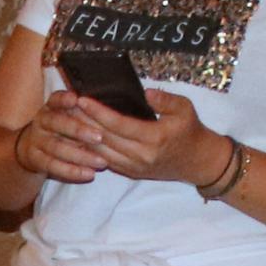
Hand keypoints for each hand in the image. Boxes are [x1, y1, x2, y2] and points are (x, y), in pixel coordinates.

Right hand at [13, 109, 105, 184]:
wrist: (31, 148)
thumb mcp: (67, 116)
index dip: (63, 100)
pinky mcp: (35, 159)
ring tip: (101, 162)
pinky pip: (53, 165)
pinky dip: (72, 171)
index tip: (75, 99)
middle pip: (56, 123)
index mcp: (51, 107)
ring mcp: (36, 140)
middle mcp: (41, 121)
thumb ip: (83, 113)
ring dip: (80, 156)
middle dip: (78, 130)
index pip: (55, 100)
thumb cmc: (60, 130)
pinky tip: (89, 174)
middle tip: (100, 137)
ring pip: (56, 147)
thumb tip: (107, 113)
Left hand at [47, 92, 212, 184]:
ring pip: (100, 153)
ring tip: (68, 120)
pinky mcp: (130, 173)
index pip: (119, 125)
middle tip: (67, 106)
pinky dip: (89, 150)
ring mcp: (134, 167)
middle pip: (105, 139)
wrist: (198, 162)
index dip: (98, 112)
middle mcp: (141, 156)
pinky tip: (78, 138)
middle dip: (84, 122)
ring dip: (82, 137)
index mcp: (155, 138)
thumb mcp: (185, 108)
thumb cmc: (191, 131)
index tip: (82, 99)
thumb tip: (145, 92)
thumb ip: (165, 99)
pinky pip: (105, 161)